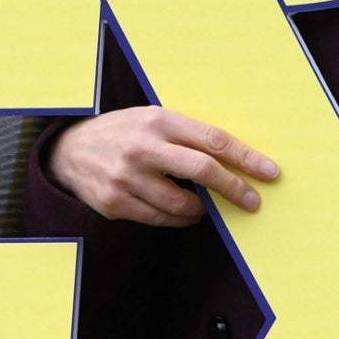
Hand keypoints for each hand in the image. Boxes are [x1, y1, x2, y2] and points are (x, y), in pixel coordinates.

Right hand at [48, 106, 276, 227]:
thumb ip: (187, 137)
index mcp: (158, 120)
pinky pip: (160, 218)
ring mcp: (127, 177)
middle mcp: (142, 147)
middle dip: (234, 188)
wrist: (69, 149)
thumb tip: (235, 161)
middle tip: (252, 201)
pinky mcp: (115, 202)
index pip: (212, 139)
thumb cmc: (124, 133)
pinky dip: (177, 218)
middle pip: (202, 170)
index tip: (269, 172)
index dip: (246, 157)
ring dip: (202, 209)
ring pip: (182, 204)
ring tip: (204, 206)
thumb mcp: (153, 120)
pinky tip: (179, 210)